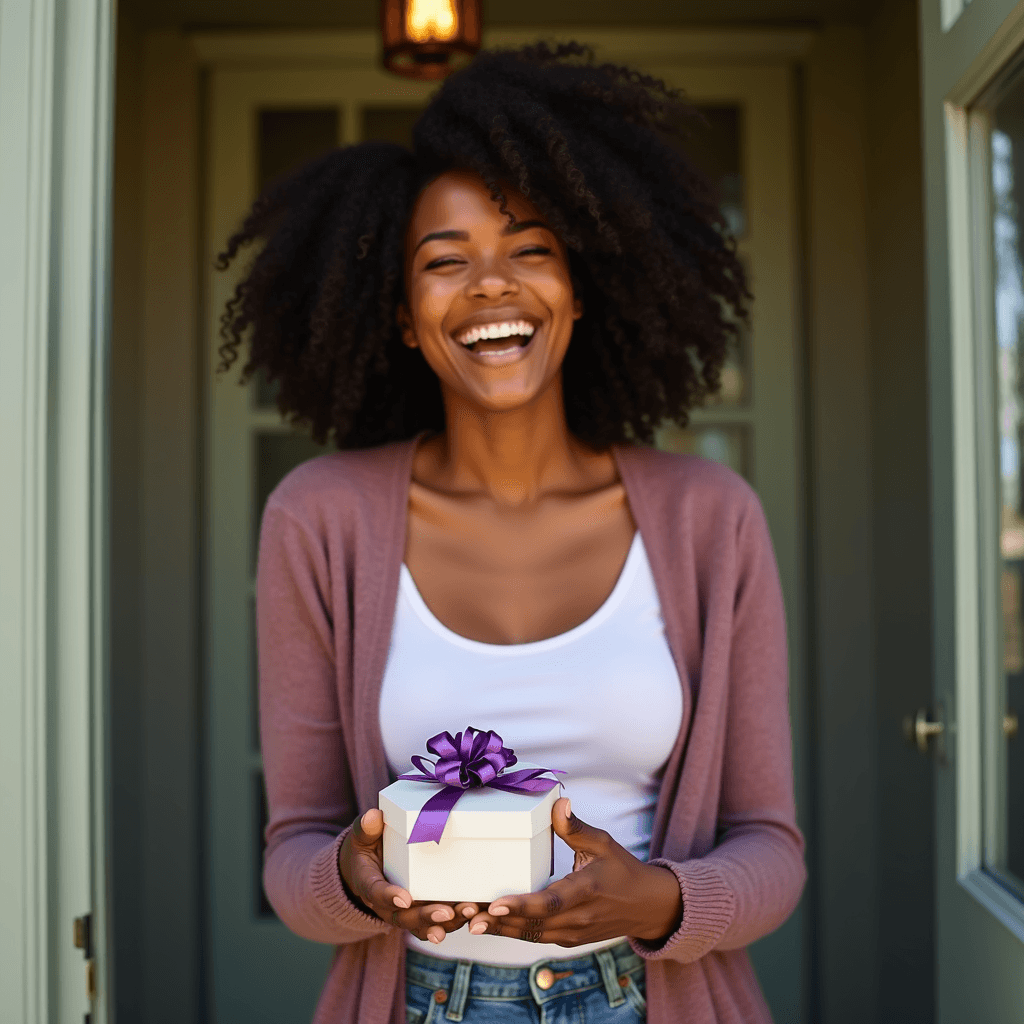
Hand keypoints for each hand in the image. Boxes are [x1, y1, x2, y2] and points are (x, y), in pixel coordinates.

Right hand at [337, 808, 480, 944]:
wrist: (367, 868)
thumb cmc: (367, 849)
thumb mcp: (362, 837)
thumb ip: (366, 828)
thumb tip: (373, 816)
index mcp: (369, 884)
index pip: (376, 893)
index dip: (389, 897)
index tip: (404, 899)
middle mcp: (387, 905)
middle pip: (405, 918)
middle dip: (426, 917)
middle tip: (445, 913)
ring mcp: (405, 912)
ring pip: (424, 925)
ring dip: (446, 923)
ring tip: (466, 913)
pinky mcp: (421, 911)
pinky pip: (436, 922)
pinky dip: (454, 921)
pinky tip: (473, 915)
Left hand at [467, 798, 682, 945]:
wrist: (647, 907)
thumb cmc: (623, 870)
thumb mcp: (603, 842)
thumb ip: (576, 827)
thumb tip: (558, 803)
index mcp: (587, 890)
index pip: (550, 903)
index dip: (520, 906)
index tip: (494, 905)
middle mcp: (579, 917)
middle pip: (533, 924)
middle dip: (498, 922)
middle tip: (466, 914)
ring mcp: (574, 933)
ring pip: (531, 935)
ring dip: (500, 930)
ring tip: (469, 921)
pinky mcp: (569, 940)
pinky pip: (537, 937)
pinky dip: (513, 932)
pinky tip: (491, 925)